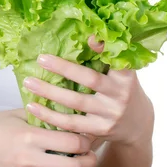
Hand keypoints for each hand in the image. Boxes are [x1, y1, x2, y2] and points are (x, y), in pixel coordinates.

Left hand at [23, 35, 154, 148]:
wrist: (137, 125)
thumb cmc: (122, 89)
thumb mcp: (122, 71)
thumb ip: (108, 55)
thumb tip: (89, 35)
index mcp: (126, 76)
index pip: (116, 60)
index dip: (105, 49)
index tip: (89, 38)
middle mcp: (120, 95)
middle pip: (89, 80)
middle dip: (63, 69)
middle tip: (40, 58)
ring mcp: (109, 116)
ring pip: (75, 104)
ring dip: (50, 93)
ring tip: (29, 83)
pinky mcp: (99, 131)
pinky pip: (71, 125)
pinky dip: (50, 117)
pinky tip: (33, 107)